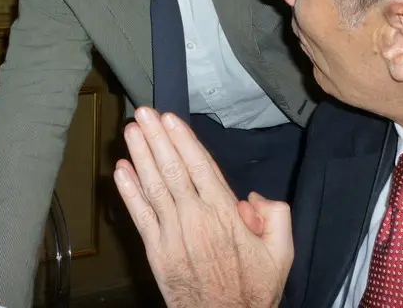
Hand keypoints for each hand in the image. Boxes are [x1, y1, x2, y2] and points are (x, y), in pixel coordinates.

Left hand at [113, 107, 292, 307]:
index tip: (170, 119)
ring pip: (153, 185)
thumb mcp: (281, 252)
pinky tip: (121, 170)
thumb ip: (276, 216)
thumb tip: (254, 197)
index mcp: (224, 213)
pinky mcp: (155, 250)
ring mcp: (172, 233)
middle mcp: (195, 217)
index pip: (199, 166)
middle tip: (144, 113)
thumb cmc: (252, 289)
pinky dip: (129, 191)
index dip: (182, 139)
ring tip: (131, 131)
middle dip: (157, 137)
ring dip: (141, 155)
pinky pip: (139, 215)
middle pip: (172, 168)